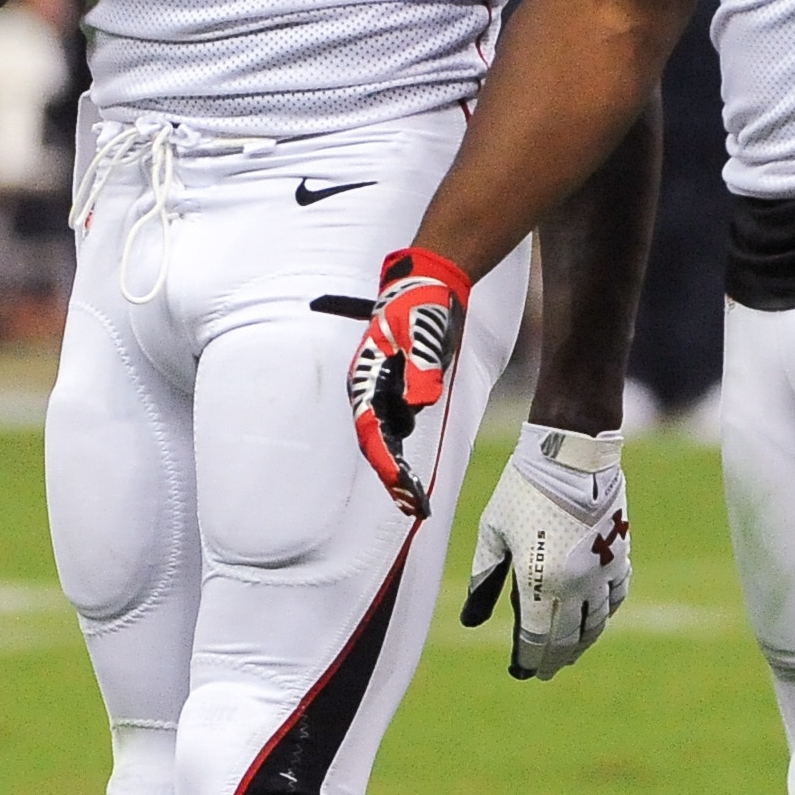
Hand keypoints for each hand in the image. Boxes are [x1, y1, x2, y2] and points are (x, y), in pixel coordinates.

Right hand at [347, 247, 472, 517]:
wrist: (428, 285)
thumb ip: (422, 370)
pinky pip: (396, 428)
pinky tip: (413, 476)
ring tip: (415, 502)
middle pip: (377, 442)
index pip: (372, 431)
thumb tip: (418, 404)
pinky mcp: (398, 389)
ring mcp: (383, 391)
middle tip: (413, 509)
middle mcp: (370, 390)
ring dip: (397, 470)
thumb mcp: (424, 336)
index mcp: (367, 379)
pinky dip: (402, 453)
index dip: (387, 463)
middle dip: (392, 478)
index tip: (402, 487)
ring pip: (386, 439)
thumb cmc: (421, 308)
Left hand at [461, 423, 629, 679]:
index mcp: (539, 583)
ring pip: (596, 623)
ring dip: (582, 643)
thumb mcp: (493, 532)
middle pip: (568, 639)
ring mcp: (602, 572)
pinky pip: (615, 597)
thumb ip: (484, 579)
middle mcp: (575, 586)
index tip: (521, 671)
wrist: (572, 453)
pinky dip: (604, 613)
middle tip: (545, 671)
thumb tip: (471, 620)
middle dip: (555, 659)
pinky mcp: (619, 555)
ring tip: (569, 652)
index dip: (528, 660)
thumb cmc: (523, 489)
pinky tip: (596, 617)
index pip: (536, 640)